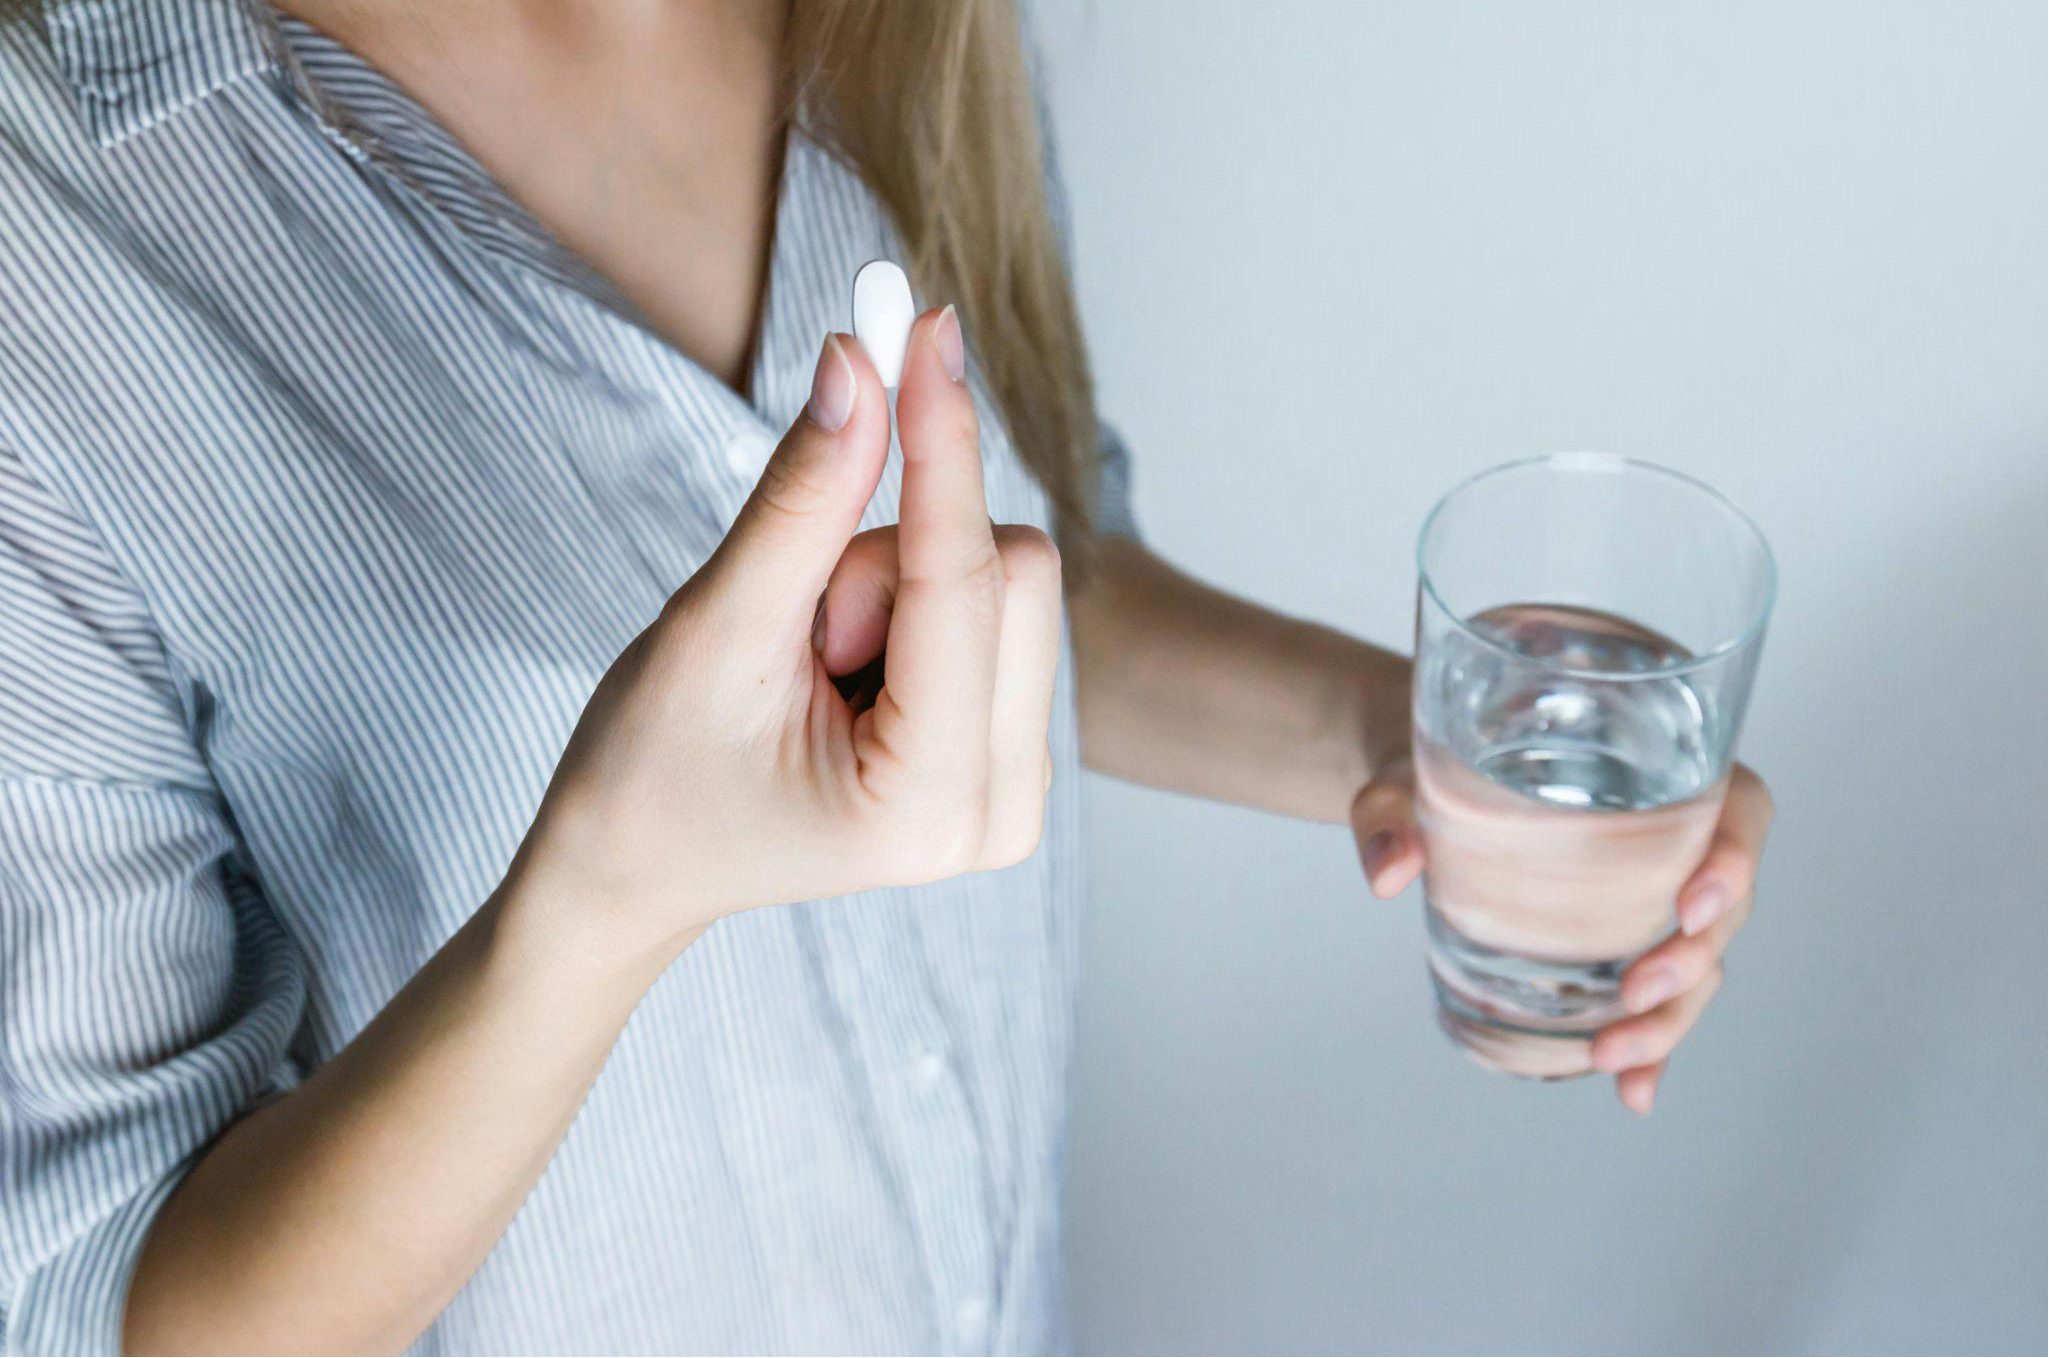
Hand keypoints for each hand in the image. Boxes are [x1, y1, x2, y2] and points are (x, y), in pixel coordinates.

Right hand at [521, 307, 1061, 965]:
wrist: (639, 866)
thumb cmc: (651, 773)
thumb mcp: (716, 629)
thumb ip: (800, 500)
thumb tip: (860, 361)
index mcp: (928, 805)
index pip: (962, 578)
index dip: (940, 440)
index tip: (925, 324)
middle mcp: (1004, 811)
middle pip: (1013, 570)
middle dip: (890, 559)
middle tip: (800, 626)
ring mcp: (1017, 787)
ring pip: (1007, 580)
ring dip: (895, 585)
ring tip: (813, 663)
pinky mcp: (1011, 750)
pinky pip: (994, 608)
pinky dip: (914, 605)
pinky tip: (848, 671)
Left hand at [1351, 758, 1774, 1113]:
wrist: (1419, 793)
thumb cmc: (1427, 764)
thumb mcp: (1402, 777)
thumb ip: (1390, 813)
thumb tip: (1388, 871)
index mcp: (1653, 771)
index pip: (1737, 808)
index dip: (1735, 859)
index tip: (1691, 904)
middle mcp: (1671, 837)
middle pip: (1723, 905)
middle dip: (1691, 960)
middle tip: (1635, 993)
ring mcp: (1651, 897)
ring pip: (1698, 964)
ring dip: (1669, 1019)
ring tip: (1613, 1057)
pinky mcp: (1621, 944)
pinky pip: (1656, 999)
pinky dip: (1650, 1047)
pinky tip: (1633, 1089)